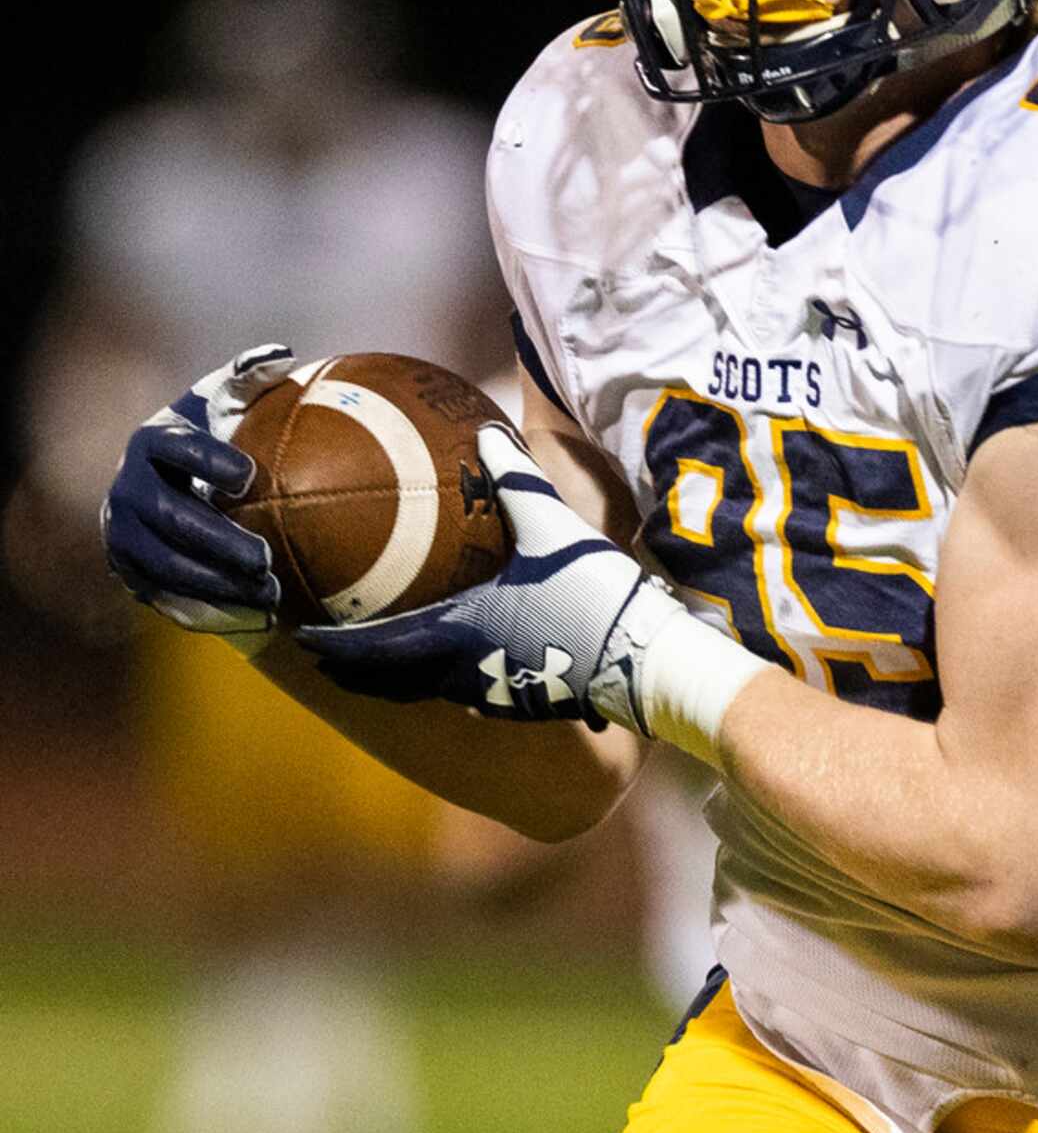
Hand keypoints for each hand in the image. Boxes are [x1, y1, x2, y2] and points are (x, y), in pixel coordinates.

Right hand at [101, 344, 294, 641]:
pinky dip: (212, 610)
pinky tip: (258, 617)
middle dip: (217, 541)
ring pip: (167, 567)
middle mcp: (129, 491)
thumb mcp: (222, 402)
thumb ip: (249, 377)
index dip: (208, 461)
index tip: (251, 476)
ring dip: (218, 584)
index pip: (174, 449)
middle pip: (170, 520)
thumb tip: (283, 353)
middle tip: (265, 556)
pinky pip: (169, 598)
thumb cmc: (211, 434)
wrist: (164, 485)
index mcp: (152, 443)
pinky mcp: (134, 575)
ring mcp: (125, 537)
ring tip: (271, 593)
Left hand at [297, 424, 686, 729]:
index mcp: (460, 632)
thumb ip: (516, 481)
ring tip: (373, 657)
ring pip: (425, 689)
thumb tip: (486, 432)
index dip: (332, 646)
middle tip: (319, 653)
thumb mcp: (554, 528)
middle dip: (351, 668)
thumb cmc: (594, 597)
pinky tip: (449, 659)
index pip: (376, 649)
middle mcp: (465, 671)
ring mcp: (494, 693)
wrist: (646, 660)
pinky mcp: (523, 700)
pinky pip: (462, 689)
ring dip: (392, 677)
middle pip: (390, 681)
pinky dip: (435, 676)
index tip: (297, 635)